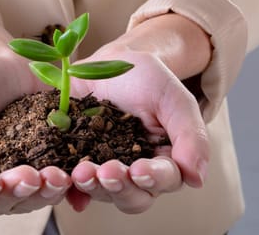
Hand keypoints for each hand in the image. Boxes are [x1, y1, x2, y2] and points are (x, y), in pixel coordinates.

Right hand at [0, 51, 71, 215]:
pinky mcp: (46, 169)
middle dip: (14, 193)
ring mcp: (19, 179)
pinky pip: (55, 187)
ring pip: (29, 202)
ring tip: (56, 175)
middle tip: (29, 175)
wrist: (10, 66)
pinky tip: (73, 175)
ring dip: (43, 194)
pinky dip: (66, 187)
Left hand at [66, 17, 209, 213]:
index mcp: (163, 160)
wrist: (109, 62)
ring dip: (93, 186)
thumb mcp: (173, 98)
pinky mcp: (76, 161)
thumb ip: (190, 135)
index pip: (164, 179)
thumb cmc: (146, 79)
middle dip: (120, 186)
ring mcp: (103, 169)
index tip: (139, 169)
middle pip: (132, 196)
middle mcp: (134, 172)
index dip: (153, 178)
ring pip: (102, 192)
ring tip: (82, 172)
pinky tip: (61, 180)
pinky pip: (71, 182)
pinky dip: (67, 187)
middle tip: (107, 171)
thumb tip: (197, 179)